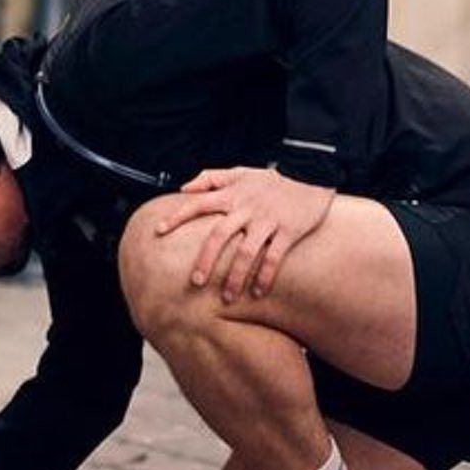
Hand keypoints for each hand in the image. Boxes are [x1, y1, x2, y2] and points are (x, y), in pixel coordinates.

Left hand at [147, 166, 335, 300]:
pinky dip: (265, 276)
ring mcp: (268, 220)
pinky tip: (258, 292)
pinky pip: (274, 257)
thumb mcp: (240, 171)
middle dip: (206, 260)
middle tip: (195, 282)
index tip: (158, 231)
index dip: (177, 216)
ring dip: (235, 277)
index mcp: (232, 195)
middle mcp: (247, 208)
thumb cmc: (271, 178)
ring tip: (227, 297)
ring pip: (246, 252)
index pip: (198, 204)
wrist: (311, 171)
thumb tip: (184, 188)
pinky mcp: (288, 230)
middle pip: (219, 236)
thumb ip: (210, 178)